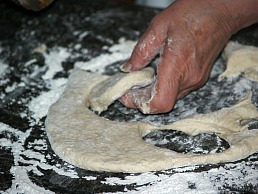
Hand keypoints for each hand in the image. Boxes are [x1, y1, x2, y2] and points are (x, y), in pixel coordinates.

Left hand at [120, 0, 241, 113]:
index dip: (142, 104)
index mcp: (177, 64)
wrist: (220, 12)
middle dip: (143, 98)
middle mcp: (189, 78)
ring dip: (153, 93)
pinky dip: (164, 87)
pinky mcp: (199, 79)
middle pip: (162, 103)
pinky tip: (157, 74)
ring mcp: (196, 80)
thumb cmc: (192, 14)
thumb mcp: (158, 27)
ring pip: (170, 98)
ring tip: (143, 78)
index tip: (129, 95)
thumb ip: (141, 52)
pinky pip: (177, 90)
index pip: (161, 102)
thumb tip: (128, 69)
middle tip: (131, 86)